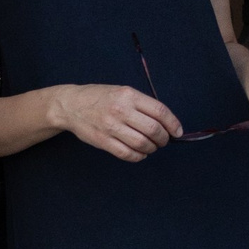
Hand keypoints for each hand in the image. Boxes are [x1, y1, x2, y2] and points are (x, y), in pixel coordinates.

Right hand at [49, 83, 181, 160]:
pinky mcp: (103, 141)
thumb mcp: (123, 91)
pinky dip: (138, 156)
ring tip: (151, 146)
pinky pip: (127, 154)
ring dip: (152, 148)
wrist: (71, 105)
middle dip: (164, 139)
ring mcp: (111, 127)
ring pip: (142, 144)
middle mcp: (121, 110)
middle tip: (164, 141)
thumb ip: (142, 104)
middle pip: (153, 129)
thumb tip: (165, 122)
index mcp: (129, 95)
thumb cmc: (101, 97)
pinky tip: (140, 153)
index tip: (178, 132)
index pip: (160, 111)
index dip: (173, 124)